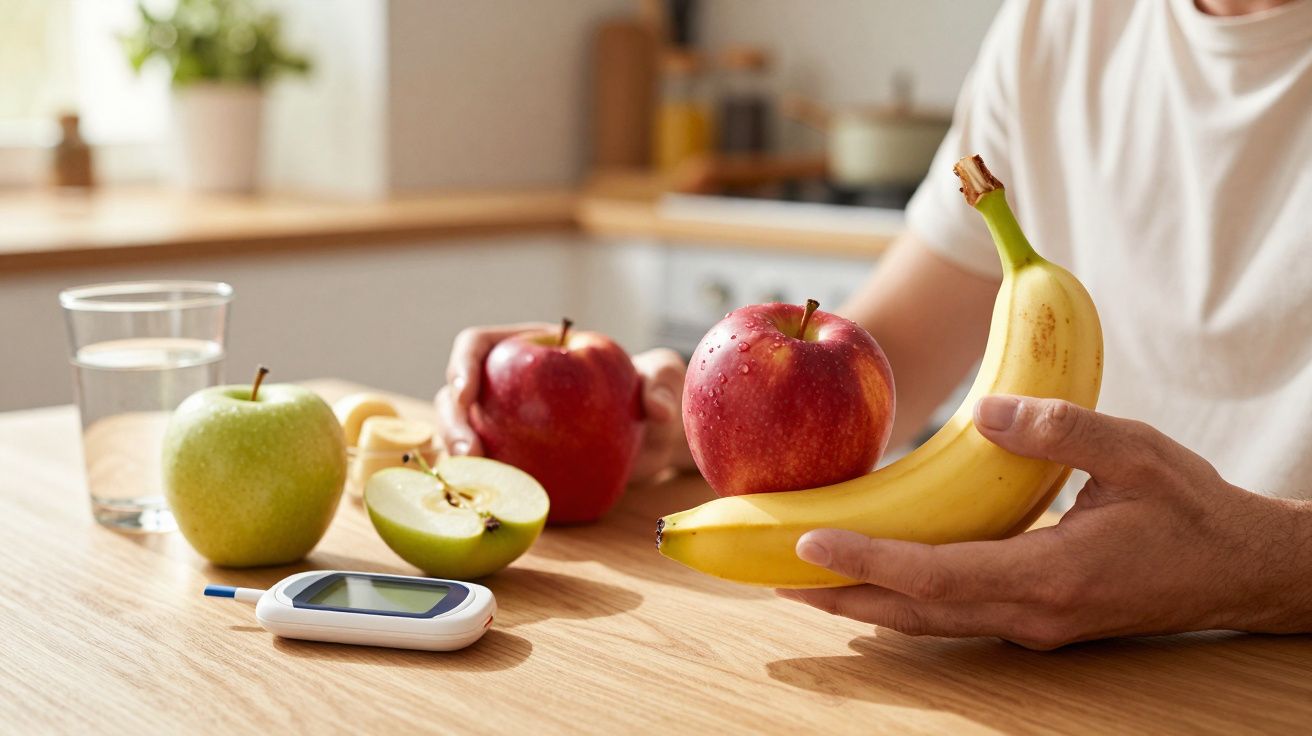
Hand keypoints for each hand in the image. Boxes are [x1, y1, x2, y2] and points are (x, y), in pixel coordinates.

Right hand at [434, 325, 692, 482]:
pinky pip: (492, 473)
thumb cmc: (652, 392)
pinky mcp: (517, 462)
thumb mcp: (663, 378)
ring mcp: (506, 426)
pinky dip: (484, 487)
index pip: (479, 345)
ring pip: (463, 436)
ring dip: (458, 460)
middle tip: (469, 454)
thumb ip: (661, 383)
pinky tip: (491, 505)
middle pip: (456, 395)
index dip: (463, 364)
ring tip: (473, 484)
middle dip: (452, 422)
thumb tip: (657, 409)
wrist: (653, 435)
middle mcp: (507, 386)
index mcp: (530, 348)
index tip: (466, 390)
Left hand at [777, 395, 1311, 648]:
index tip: (803, 545)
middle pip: (914, 611)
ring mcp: (1034, 624)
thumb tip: (986, 414)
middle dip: (840, 596)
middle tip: (770, 576)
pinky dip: (904, 600)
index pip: (933, 573)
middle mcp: (1032, 612)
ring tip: (802, 583)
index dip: (863, 559)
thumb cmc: (1192, 509)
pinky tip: (875, 584)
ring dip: (864, 603)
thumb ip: (1060, 431)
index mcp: (1050, 573)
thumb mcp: (1137, 451)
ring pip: (929, 620)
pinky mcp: (1038, 618)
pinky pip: (954, 614)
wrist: (1241, 569)